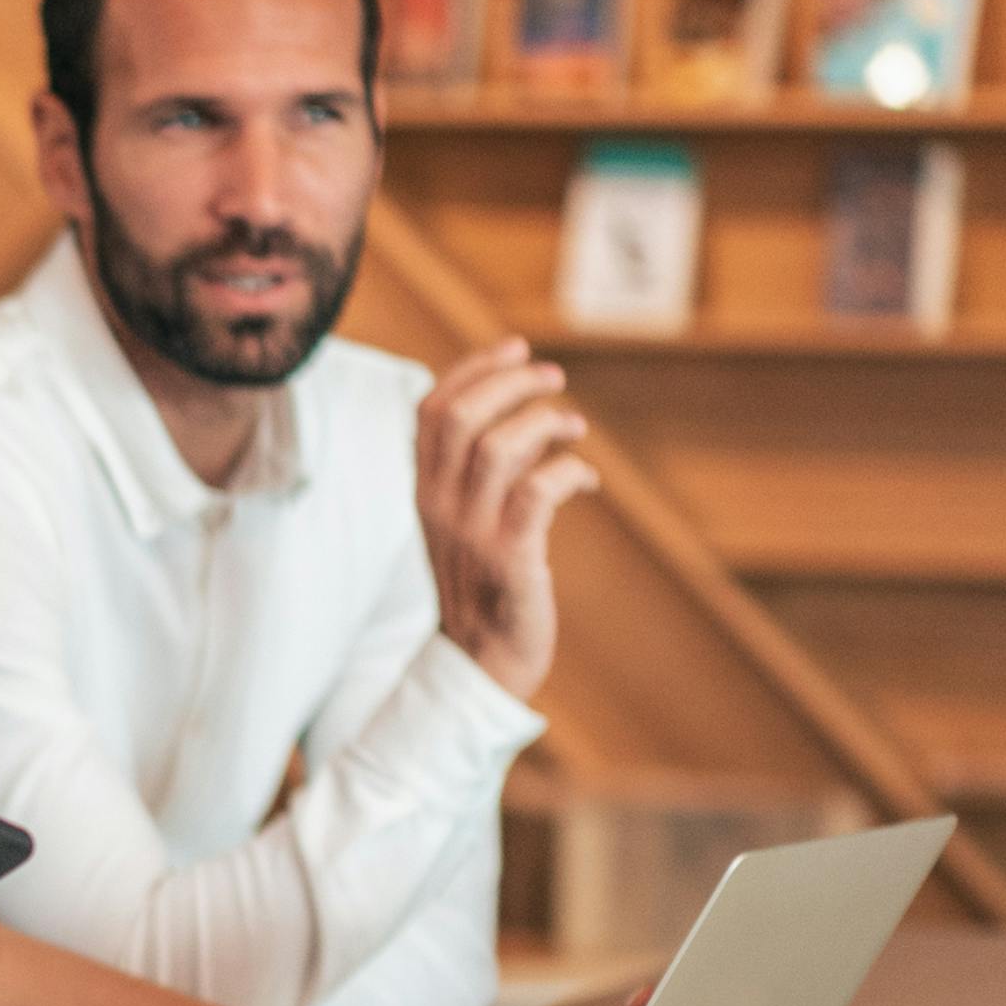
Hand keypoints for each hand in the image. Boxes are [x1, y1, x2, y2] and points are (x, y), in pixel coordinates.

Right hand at [417, 340, 598, 699]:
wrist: (480, 659)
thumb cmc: (481, 584)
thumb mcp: (459, 521)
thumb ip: (471, 473)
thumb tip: (510, 414)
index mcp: (421, 490)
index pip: (430, 410)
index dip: (472, 369)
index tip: (514, 346)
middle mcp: (436, 505)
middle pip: (458, 418)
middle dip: (509, 383)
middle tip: (552, 376)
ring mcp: (469, 532)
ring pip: (496, 449)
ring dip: (543, 423)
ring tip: (573, 424)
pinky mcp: (508, 558)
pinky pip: (536, 494)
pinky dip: (568, 473)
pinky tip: (584, 480)